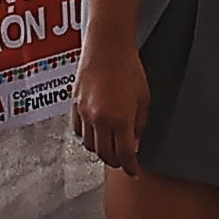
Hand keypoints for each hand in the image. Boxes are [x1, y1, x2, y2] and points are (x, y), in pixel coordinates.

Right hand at [72, 32, 150, 171]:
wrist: (107, 47)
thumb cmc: (129, 69)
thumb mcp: (143, 100)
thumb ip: (139, 126)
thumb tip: (134, 146)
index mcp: (120, 119)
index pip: (125, 154)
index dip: (130, 167)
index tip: (133, 172)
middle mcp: (100, 119)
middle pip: (106, 155)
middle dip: (117, 161)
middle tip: (124, 160)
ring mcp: (84, 114)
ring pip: (90, 146)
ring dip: (102, 151)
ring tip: (111, 147)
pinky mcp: (74, 107)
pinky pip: (79, 133)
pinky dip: (88, 138)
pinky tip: (96, 135)